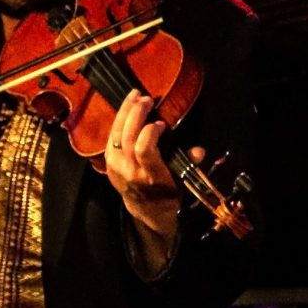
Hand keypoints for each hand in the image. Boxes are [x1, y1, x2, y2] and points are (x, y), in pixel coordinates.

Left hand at [101, 88, 202, 249]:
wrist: (147, 211)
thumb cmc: (169, 192)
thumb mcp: (182, 181)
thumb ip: (189, 163)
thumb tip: (199, 151)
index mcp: (151, 176)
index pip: (143, 150)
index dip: (150, 132)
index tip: (161, 124)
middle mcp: (130, 171)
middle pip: (128, 138)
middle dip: (136, 115)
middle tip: (147, 99)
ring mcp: (116, 168)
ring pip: (116, 135)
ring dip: (125, 112)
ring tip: (134, 95)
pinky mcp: (108, 164)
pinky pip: (110, 138)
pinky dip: (118, 121)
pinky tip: (126, 108)